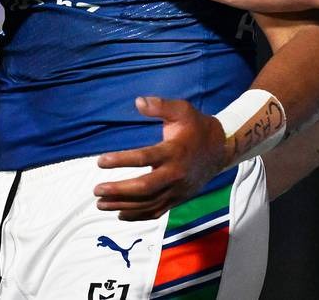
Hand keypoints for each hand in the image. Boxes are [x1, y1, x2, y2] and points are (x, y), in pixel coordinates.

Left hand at [93, 96, 230, 220]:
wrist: (220, 149)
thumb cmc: (196, 127)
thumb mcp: (181, 110)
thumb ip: (160, 105)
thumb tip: (138, 102)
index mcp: (174, 152)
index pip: (144, 158)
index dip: (121, 160)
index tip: (100, 161)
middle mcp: (175, 174)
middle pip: (145, 188)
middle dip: (119, 191)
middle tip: (97, 190)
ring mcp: (178, 190)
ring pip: (149, 203)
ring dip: (123, 205)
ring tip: (101, 204)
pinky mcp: (179, 199)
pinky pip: (157, 211)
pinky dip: (139, 216)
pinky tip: (120, 214)